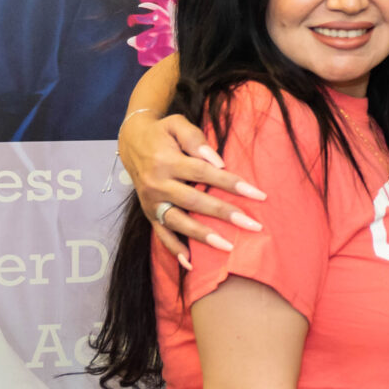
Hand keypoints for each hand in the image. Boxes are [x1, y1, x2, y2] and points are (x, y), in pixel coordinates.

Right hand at [118, 111, 264, 263]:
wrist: (131, 142)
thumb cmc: (162, 132)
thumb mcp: (176, 124)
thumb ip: (196, 140)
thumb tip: (218, 162)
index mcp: (166, 161)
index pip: (204, 173)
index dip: (231, 184)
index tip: (258, 195)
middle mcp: (157, 184)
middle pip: (194, 201)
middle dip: (225, 214)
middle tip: (253, 225)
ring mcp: (151, 202)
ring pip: (178, 222)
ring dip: (203, 236)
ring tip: (229, 247)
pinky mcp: (149, 213)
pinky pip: (161, 234)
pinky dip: (174, 250)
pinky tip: (190, 263)